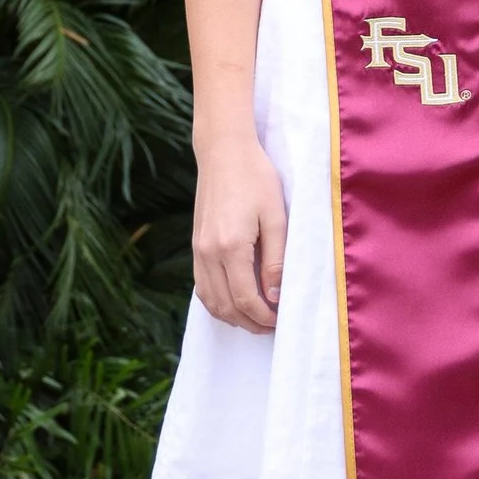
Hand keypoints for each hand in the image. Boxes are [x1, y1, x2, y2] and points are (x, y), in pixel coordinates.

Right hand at [193, 131, 288, 331]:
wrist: (224, 152)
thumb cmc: (256, 178)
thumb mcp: (276, 217)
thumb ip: (276, 260)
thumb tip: (275, 297)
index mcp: (230, 247)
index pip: (246, 299)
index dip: (265, 317)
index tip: (282, 320)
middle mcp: (208, 253)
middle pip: (226, 307)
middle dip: (250, 323)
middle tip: (273, 326)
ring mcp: (198, 250)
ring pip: (210, 301)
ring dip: (233, 317)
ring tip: (257, 318)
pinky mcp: (196, 245)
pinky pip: (202, 286)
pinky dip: (217, 302)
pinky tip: (235, 301)